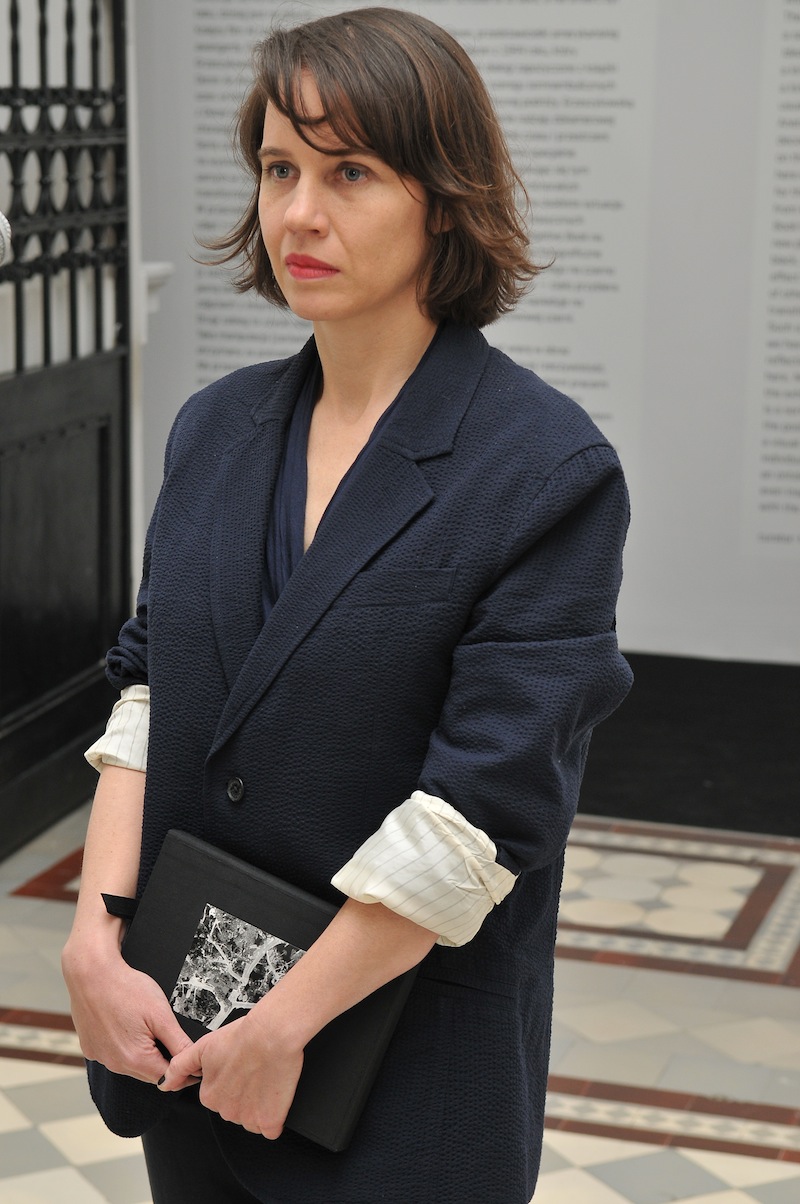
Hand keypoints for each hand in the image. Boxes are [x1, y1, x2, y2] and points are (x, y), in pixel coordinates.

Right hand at [63, 942, 192, 1083]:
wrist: (91, 973)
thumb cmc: (126, 988)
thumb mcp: (161, 1014)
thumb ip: (178, 1043)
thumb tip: (192, 1061)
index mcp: (136, 1059)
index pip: (168, 1078)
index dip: (183, 1069)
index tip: (191, 1058)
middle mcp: (116, 1065)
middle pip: (149, 1073)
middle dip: (163, 1061)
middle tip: (169, 1036)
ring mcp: (101, 1058)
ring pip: (131, 1065)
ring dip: (143, 1055)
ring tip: (145, 1026)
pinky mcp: (90, 1049)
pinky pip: (114, 1055)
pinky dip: (124, 1047)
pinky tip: (126, 1026)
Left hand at [159, 1006, 303, 1138]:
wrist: (273, 1034)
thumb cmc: (243, 1036)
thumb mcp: (203, 1047)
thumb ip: (179, 1067)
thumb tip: (165, 1084)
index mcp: (210, 1096)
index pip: (217, 1098)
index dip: (229, 1081)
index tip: (238, 1068)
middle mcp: (226, 1111)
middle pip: (234, 1109)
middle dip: (243, 1095)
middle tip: (252, 1070)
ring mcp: (248, 1118)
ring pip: (252, 1119)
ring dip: (258, 1106)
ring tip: (264, 1078)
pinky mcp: (270, 1122)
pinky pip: (270, 1129)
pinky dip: (273, 1116)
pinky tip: (274, 1095)